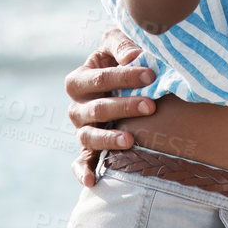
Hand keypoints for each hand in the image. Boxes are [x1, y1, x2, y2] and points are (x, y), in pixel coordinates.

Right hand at [63, 28, 153, 186]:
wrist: (117, 83)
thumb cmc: (119, 60)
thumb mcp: (117, 46)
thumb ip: (122, 45)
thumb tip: (135, 57)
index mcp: (79, 80)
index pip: (100, 78)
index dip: (125, 76)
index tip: (151, 75)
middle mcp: (76, 107)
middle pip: (97, 109)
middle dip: (125, 107)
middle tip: (151, 105)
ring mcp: (81, 130)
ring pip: (90, 136)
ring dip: (109, 139)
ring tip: (130, 139)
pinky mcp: (87, 149)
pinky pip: (81, 162)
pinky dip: (82, 172)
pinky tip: (91, 182)